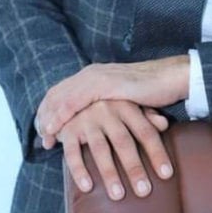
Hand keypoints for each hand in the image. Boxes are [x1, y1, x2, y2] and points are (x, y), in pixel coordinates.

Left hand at [37, 56, 189, 147]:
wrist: (170, 77)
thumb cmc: (151, 89)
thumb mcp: (122, 97)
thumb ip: (107, 102)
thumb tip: (96, 119)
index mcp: (94, 73)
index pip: (62, 91)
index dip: (50, 111)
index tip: (45, 132)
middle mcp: (92, 72)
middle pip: (57, 93)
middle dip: (44, 117)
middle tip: (42, 140)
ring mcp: (97, 76)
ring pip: (62, 97)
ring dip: (49, 119)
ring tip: (45, 140)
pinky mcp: (104, 84)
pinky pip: (75, 101)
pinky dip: (62, 115)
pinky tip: (56, 129)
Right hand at [58, 100, 172, 199]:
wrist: (73, 95)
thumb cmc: (109, 104)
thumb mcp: (128, 103)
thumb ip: (146, 114)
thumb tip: (164, 125)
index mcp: (126, 105)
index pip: (145, 131)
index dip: (157, 152)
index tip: (166, 174)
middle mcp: (107, 110)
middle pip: (123, 142)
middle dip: (134, 168)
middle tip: (144, 191)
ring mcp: (87, 119)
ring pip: (100, 149)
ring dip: (109, 173)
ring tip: (118, 195)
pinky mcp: (68, 129)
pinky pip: (72, 152)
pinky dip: (79, 170)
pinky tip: (88, 187)